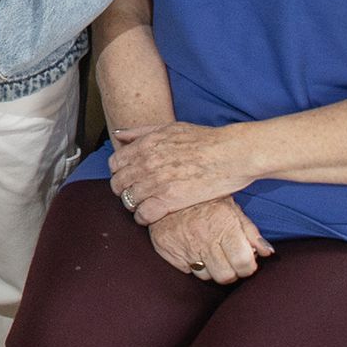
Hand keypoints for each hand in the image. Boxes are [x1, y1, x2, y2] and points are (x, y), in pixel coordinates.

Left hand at [109, 121, 255, 225]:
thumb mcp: (170, 127)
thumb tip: (119, 134)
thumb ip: (141, 131)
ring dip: (134, 205)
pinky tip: (152, 217)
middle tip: (135, 195)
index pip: (114, 164)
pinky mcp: (169, 200)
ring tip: (145, 206)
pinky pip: (143, 215)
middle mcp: (146, 163)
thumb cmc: (205, 139)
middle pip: (118, 184)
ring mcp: (156, 182)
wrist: (231, 153)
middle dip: (123, 190)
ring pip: (128, 201)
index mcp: (145, 145)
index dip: (119, 172)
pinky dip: (144, 218)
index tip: (128, 178)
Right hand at [148, 196, 273, 280]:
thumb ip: (251, 231)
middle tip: (228, 259)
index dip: (248, 267)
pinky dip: (190, 263)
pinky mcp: (166, 248)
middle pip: (225, 276)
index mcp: (225, 226)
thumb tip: (268, 252)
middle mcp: (204, 237)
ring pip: (204, 276)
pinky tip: (191, 248)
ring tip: (208, 251)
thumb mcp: (231, 208)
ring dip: (209, 268)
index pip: (244, 263)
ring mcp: (183, 244)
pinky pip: (184, 269)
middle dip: (231, 271)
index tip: (246, 261)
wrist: (166, 184)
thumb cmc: (204, 197)